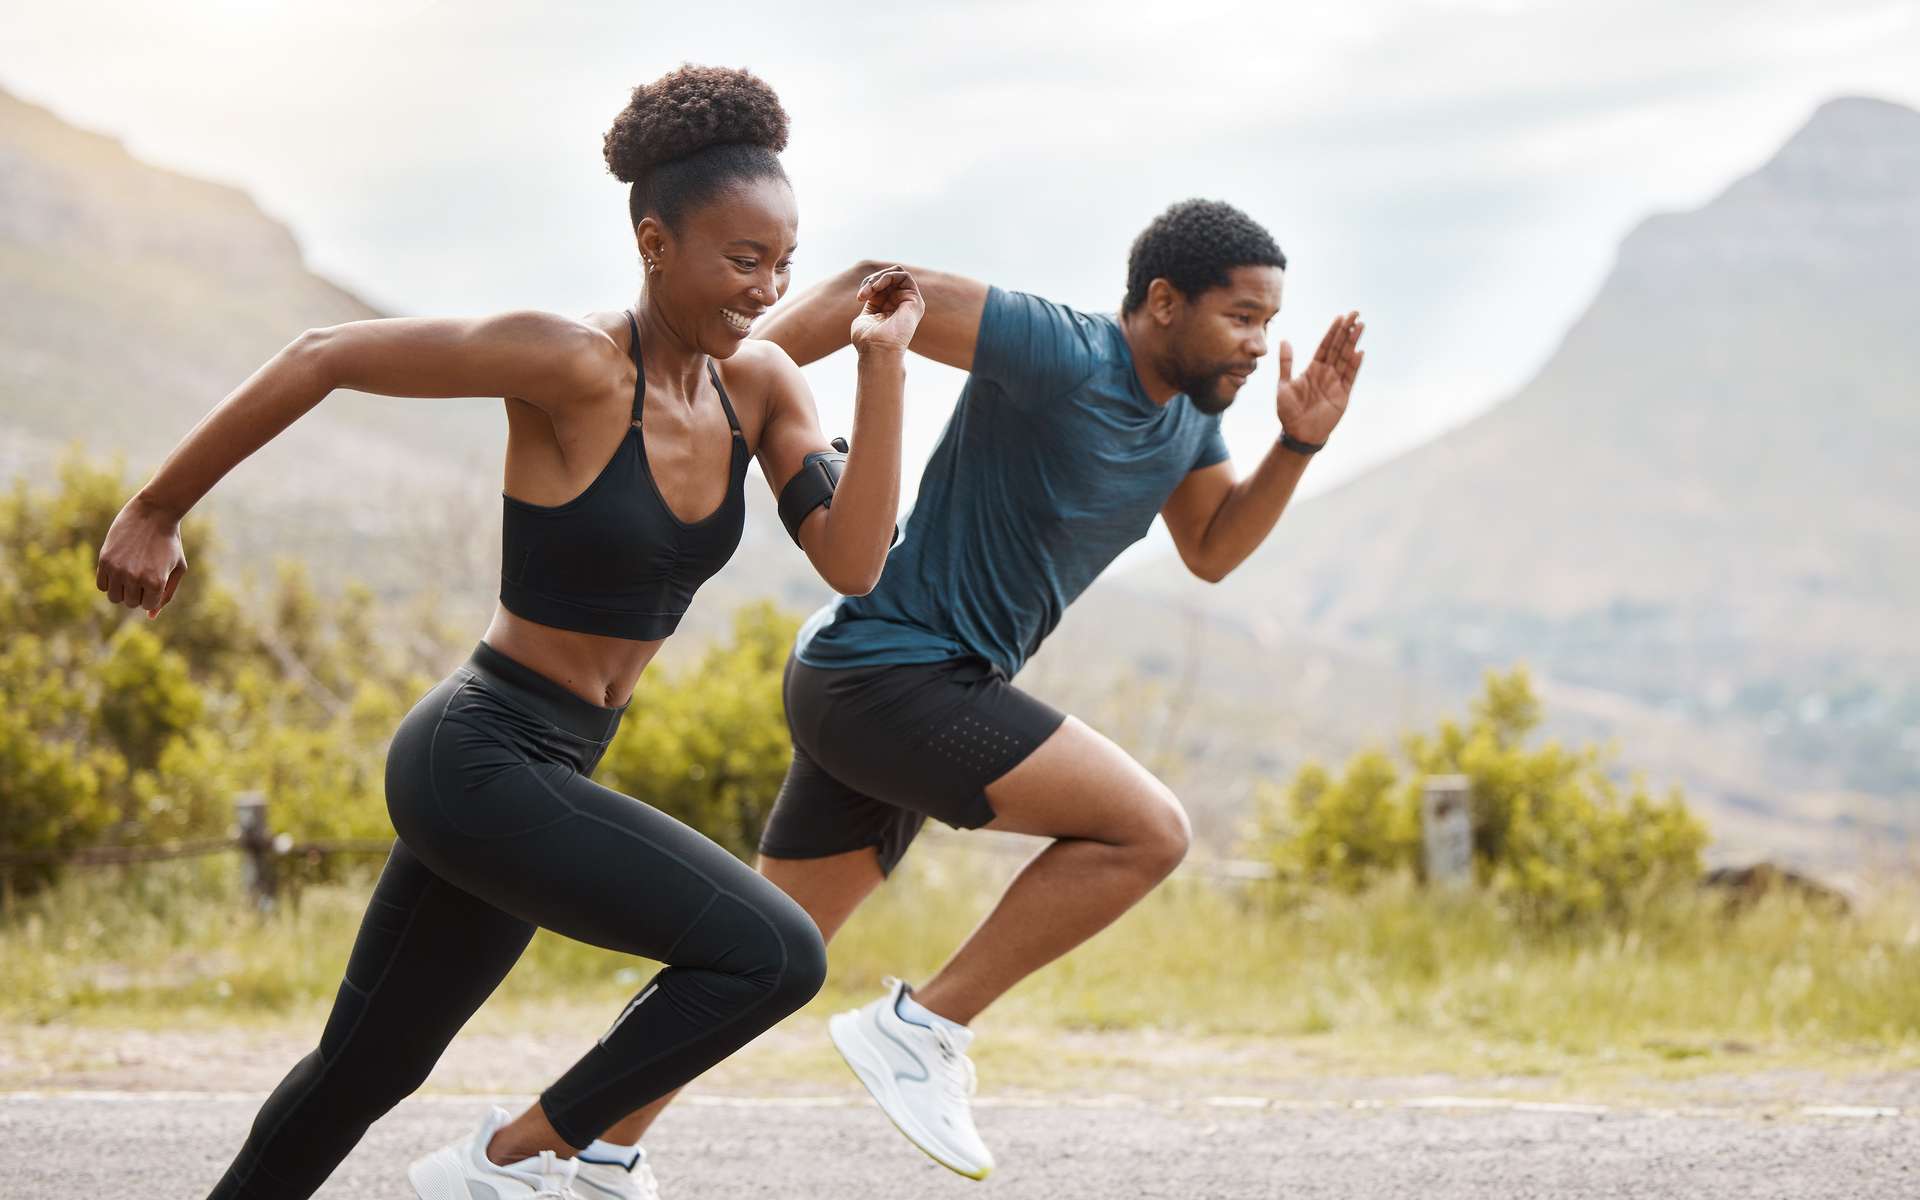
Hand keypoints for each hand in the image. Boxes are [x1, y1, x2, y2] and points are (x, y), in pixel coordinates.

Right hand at [96, 496, 186, 617]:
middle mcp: (135, 578)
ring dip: (122, 589)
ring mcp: (118, 570)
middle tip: (144, 573)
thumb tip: (150, 616)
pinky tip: (119, 567)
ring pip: (114, 597)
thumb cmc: (169, 543)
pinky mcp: (105, 560)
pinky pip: (101, 585)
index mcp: (156, 583)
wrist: (153, 513)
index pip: (147, 605)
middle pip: (130, 603)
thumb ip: (166, 595)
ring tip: (131, 572)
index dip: (152, 594)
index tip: (155, 578)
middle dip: (138, 592)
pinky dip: (109, 581)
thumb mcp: (177, 569)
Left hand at [848, 265, 924, 355]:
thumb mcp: (866, 316)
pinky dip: (888, 276)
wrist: (877, 351)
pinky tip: (877, 287)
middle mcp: (902, 304)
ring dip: (879, 278)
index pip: (882, 285)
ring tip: (870, 290)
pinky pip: (904, 276)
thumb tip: (869, 292)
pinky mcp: (915, 301)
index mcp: (890, 308)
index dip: (869, 285)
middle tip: (863, 293)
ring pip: (897, 273)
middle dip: (873, 280)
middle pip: (889, 277)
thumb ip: (871, 301)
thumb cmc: (868, 341)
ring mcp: (910, 302)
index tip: (860, 298)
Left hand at [1274, 311, 1364, 444]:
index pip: (1325, 346)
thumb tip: (1284, 340)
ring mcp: (1336, 383)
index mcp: (1313, 369)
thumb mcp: (1283, 384)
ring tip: (1360, 326)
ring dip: (1353, 342)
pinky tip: (1359, 352)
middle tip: (1355, 313)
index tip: (1340, 317)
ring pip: (1346, 358)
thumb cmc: (1289, 411)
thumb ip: (1286, 363)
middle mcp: (1326, 373)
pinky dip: (1354, 365)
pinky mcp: (1343, 395)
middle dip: (1347, 330)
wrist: (1297, 433)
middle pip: (1339, 347)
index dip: (1333, 332)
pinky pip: (1350, 377)